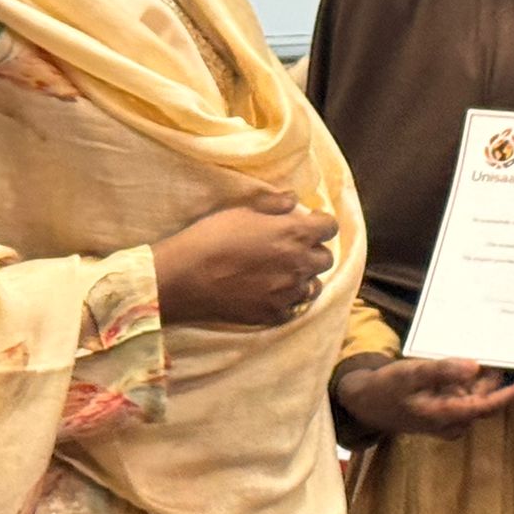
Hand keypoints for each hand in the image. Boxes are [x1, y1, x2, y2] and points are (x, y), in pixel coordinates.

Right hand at [152, 192, 336, 326]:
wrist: (183, 278)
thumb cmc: (211, 237)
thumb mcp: (241, 209)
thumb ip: (274, 204)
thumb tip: (293, 199)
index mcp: (295, 233)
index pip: (330, 227)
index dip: (320, 223)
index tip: (309, 222)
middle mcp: (299, 264)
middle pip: (325, 258)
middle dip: (313, 251)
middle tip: (293, 248)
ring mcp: (288, 292)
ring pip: (312, 285)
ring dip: (303, 277)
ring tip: (283, 273)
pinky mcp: (273, 314)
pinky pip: (293, 307)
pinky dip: (286, 300)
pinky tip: (269, 293)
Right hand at [335, 357, 513, 439]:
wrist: (367, 403)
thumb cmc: (388, 388)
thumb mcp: (411, 374)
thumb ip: (443, 371)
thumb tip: (475, 366)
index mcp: (447, 415)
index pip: (487, 405)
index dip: (513, 395)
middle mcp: (455, 420)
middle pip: (487, 396)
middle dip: (499, 376)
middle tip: (512, 349)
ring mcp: (452, 416)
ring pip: (478, 392)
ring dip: (485, 374)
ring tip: (494, 346)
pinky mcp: (449, 409)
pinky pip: (469, 391)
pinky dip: (473, 376)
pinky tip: (472, 360)